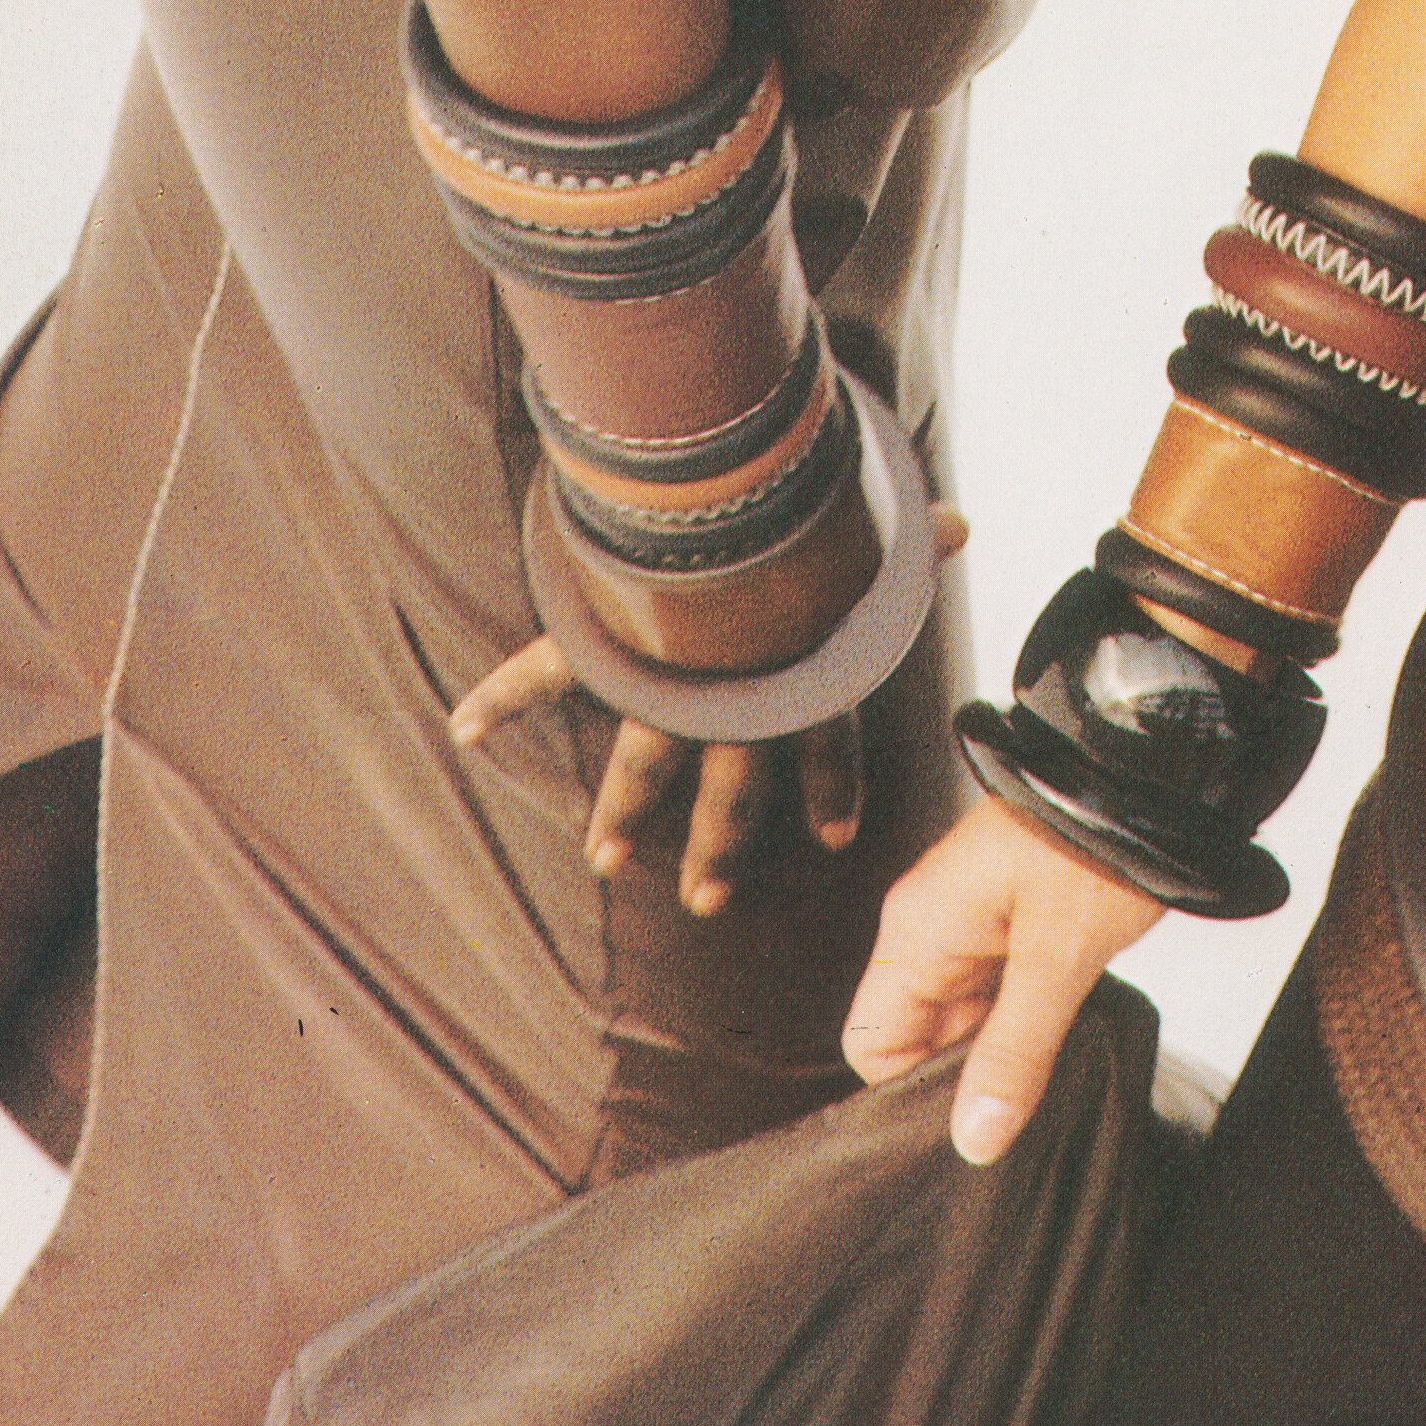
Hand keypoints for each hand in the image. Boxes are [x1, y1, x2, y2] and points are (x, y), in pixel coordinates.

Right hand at [451, 506, 968, 912]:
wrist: (730, 526)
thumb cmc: (806, 529)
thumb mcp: (866, 536)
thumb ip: (908, 538)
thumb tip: (959, 523)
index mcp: (800, 683)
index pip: (827, 746)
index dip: (834, 790)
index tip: (839, 838)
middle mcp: (731, 702)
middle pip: (728, 796)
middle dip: (718, 850)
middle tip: (705, 902)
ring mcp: (660, 685)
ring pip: (640, 769)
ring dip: (620, 815)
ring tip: (603, 860)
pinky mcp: (601, 647)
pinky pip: (541, 675)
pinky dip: (501, 698)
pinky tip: (465, 729)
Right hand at [843, 796, 1163, 1163]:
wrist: (1143, 779)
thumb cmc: (1093, 847)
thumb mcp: (1057, 962)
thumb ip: (1014, 1055)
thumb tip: (973, 1138)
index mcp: (917, 933)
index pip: (872, 1042)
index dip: (912, 1089)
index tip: (971, 1119)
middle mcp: (930, 929)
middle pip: (921, 1034)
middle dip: (969, 1073)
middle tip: (1027, 1097)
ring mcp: (971, 924)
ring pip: (966, 1018)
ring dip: (1006, 1045)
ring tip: (1058, 1054)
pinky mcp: (1010, 922)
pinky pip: (999, 991)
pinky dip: (1029, 1017)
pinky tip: (1068, 1024)